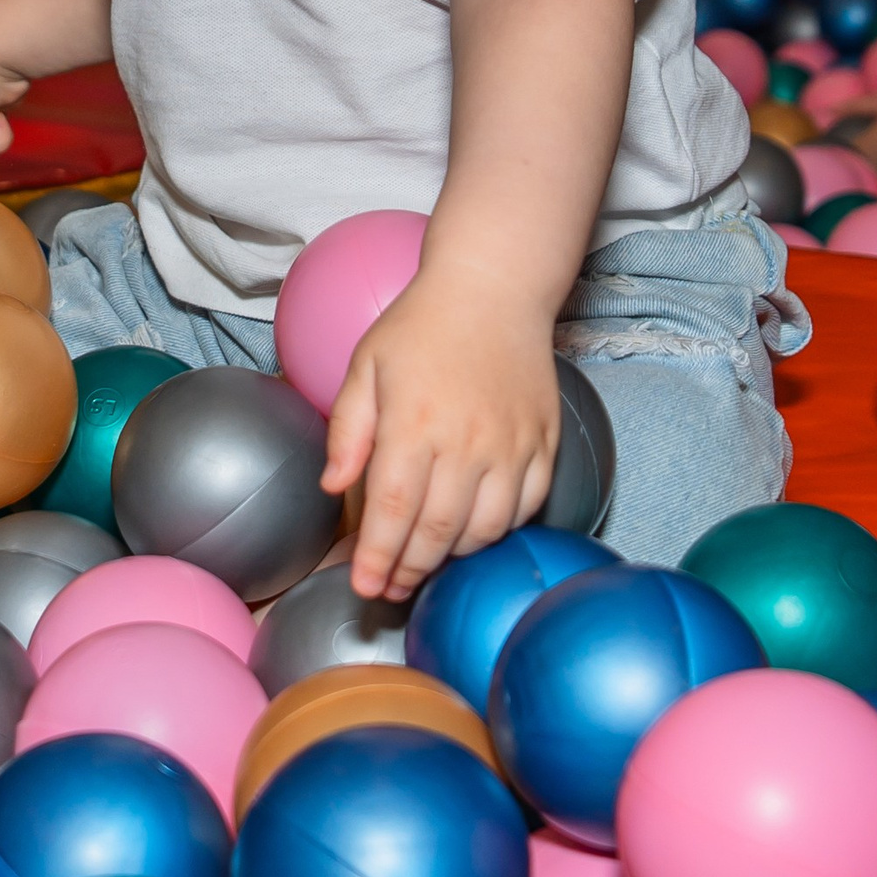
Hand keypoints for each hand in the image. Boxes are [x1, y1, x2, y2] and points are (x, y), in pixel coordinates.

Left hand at [322, 271, 558, 600]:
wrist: (494, 287)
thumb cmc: (421, 326)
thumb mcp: (366, 365)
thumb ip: (348, 430)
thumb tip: (333, 488)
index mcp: (413, 423)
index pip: (393, 511)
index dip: (377, 559)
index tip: (364, 587)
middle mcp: (466, 441)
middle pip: (437, 531)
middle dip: (410, 571)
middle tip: (390, 590)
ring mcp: (511, 444)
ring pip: (485, 529)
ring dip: (453, 557)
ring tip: (427, 563)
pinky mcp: (544, 442)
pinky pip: (526, 507)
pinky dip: (501, 530)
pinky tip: (474, 532)